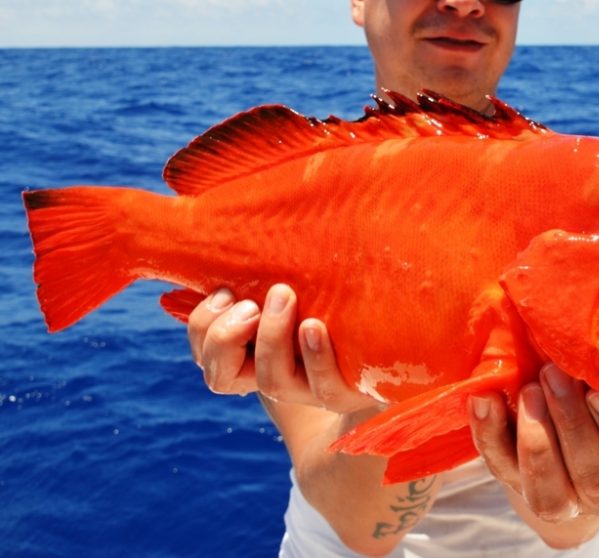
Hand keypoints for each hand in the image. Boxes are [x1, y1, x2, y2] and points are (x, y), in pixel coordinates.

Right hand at [186, 284, 375, 413]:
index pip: (205, 353)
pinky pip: (325, 386)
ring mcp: (308, 390)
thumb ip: (264, 269)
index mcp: (249, 354)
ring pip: (273, 381)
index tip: (227, 290)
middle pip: (221, 376)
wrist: (384, 353)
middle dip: (225, 334)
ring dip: (271, 337)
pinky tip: (315, 326)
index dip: (204, 325)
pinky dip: (317, 356)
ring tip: (284, 295)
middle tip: (251, 302)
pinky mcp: (346, 392)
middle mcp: (273, 376)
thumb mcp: (296, 285)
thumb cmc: (334, 301)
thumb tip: (228, 215)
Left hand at [469, 364, 598, 521]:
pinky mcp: (520, 488)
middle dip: (572, 423)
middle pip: (595, 477)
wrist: (566, 424)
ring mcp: (564, 502)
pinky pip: (502, 469)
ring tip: (529, 391)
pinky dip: (490, 434)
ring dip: (537, 440)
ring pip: (551, 493)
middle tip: (554, 373)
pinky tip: (485, 400)